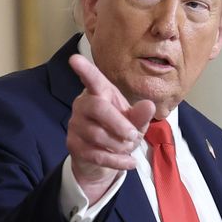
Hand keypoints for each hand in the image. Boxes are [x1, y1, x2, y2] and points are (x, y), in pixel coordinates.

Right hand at [65, 53, 153, 203]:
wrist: (103, 159)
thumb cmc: (119, 131)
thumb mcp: (134, 123)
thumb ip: (140, 115)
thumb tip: (149, 105)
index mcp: (99, 93)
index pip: (92, 79)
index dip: (85, 70)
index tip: (74, 59)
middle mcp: (83, 105)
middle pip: (97, 108)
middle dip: (119, 124)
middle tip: (134, 136)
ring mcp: (75, 125)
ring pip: (97, 134)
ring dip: (119, 145)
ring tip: (128, 148)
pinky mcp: (73, 145)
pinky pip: (96, 154)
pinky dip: (117, 161)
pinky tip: (129, 162)